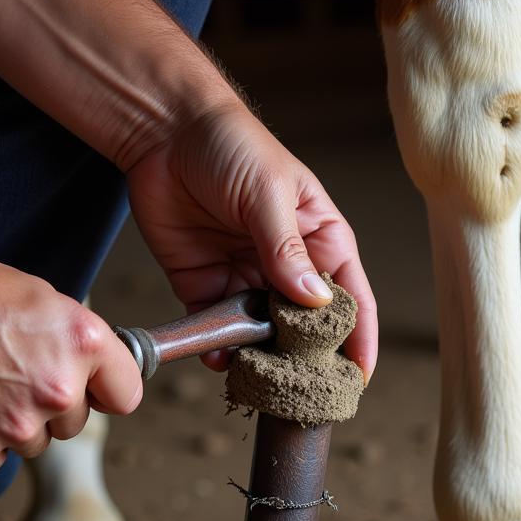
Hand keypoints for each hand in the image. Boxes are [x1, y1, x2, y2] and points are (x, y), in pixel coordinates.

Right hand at [0, 247, 141, 471]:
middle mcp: (60, 387)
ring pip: (36, 442)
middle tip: (11, 371)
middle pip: (77, 421)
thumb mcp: (35, 295)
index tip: (96, 389)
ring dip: (15, 423)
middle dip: (52, 405)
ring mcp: (19, 423)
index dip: (108, 390)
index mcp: (83, 341)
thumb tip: (90, 366)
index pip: (127, 392)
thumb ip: (71, 337)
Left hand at [125, 100, 377, 380]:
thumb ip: (287, 247)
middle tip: (302, 391)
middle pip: (305, 324)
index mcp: (319, 238)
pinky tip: (219, 358)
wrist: (163, 130)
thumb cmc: (231, 144)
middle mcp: (286, 264)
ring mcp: (245, 277)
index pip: (350, 295)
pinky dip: (217, 346)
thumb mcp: (268, 191)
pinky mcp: (204, 285)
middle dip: (305, 358)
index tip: (358, 377)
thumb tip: (315, 300)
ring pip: (260, 333)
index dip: (358, 337)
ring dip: (259, 357)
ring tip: (258, 380)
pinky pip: (215, 326)